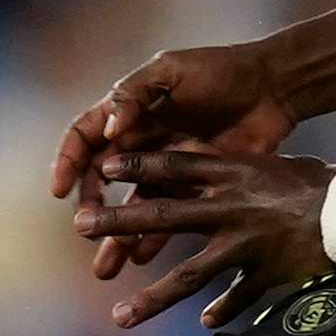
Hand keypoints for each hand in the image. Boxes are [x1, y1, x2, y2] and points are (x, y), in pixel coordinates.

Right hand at [49, 45, 299, 276]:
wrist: (276, 86)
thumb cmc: (223, 69)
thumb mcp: (172, 71)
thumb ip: (135, 95)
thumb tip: (109, 131)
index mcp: (129, 111)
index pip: (84, 138)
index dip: (67, 161)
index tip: (59, 188)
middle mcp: (142, 141)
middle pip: (102, 179)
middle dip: (90, 208)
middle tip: (84, 230)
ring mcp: (168, 166)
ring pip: (133, 205)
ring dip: (117, 235)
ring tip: (106, 267)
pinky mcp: (196, 185)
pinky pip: (169, 215)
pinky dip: (154, 239)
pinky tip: (142, 259)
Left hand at [74, 145, 335, 330]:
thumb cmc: (323, 182)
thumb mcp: (277, 166)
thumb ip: (241, 174)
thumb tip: (210, 172)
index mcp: (234, 174)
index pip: (174, 166)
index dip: (136, 166)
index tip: (102, 167)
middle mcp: (232, 208)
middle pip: (163, 215)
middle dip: (118, 221)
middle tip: (80, 224)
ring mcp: (247, 244)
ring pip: (189, 274)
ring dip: (152, 297)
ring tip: (120, 317)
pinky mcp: (267, 273)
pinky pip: (237, 297)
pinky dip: (223, 311)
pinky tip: (207, 323)